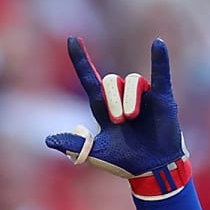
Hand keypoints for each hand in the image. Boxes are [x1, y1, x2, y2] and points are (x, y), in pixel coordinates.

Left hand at [45, 38, 184, 182]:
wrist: (151, 170)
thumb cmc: (125, 161)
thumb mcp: (96, 152)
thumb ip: (75, 144)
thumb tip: (48, 141)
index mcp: (104, 107)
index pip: (90, 78)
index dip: (80, 59)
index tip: (72, 40)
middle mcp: (122, 97)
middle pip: (111, 81)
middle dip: (113, 100)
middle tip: (120, 121)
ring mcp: (143, 96)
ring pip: (133, 81)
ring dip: (130, 99)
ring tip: (131, 118)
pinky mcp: (162, 98)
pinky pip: (160, 74)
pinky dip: (160, 59)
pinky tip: (157, 44)